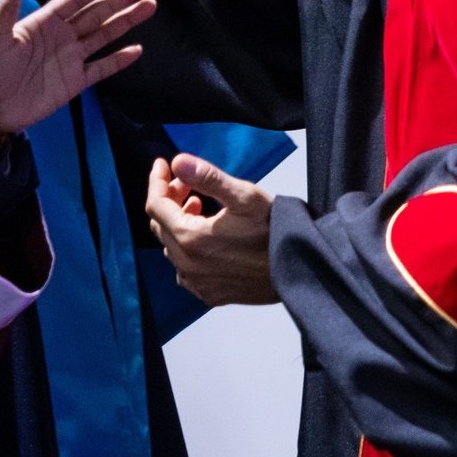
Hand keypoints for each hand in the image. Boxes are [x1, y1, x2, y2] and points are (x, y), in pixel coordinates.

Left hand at [0, 0, 153, 143]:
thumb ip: (9, 4)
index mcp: (43, 22)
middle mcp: (62, 36)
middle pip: (98, 12)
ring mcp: (71, 59)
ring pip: (104, 35)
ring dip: (126, 21)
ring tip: (149, 5)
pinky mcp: (75, 82)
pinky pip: (101, 68)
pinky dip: (119, 60)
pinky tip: (137, 49)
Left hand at [146, 154, 278, 304]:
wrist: (301, 270)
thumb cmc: (274, 230)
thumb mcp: (244, 196)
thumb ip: (207, 177)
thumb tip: (178, 162)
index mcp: (189, 239)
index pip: (155, 206)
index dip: (157, 181)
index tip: (163, 164)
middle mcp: (186, 265)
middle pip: (161, 226)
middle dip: (169, 200)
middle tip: (187, 184)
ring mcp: (197, 283)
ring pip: (172, 248)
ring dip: (179, 224)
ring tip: (198, 206)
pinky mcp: (210, 294)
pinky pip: (186, 269)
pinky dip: (188, 249)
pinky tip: (207, 238)